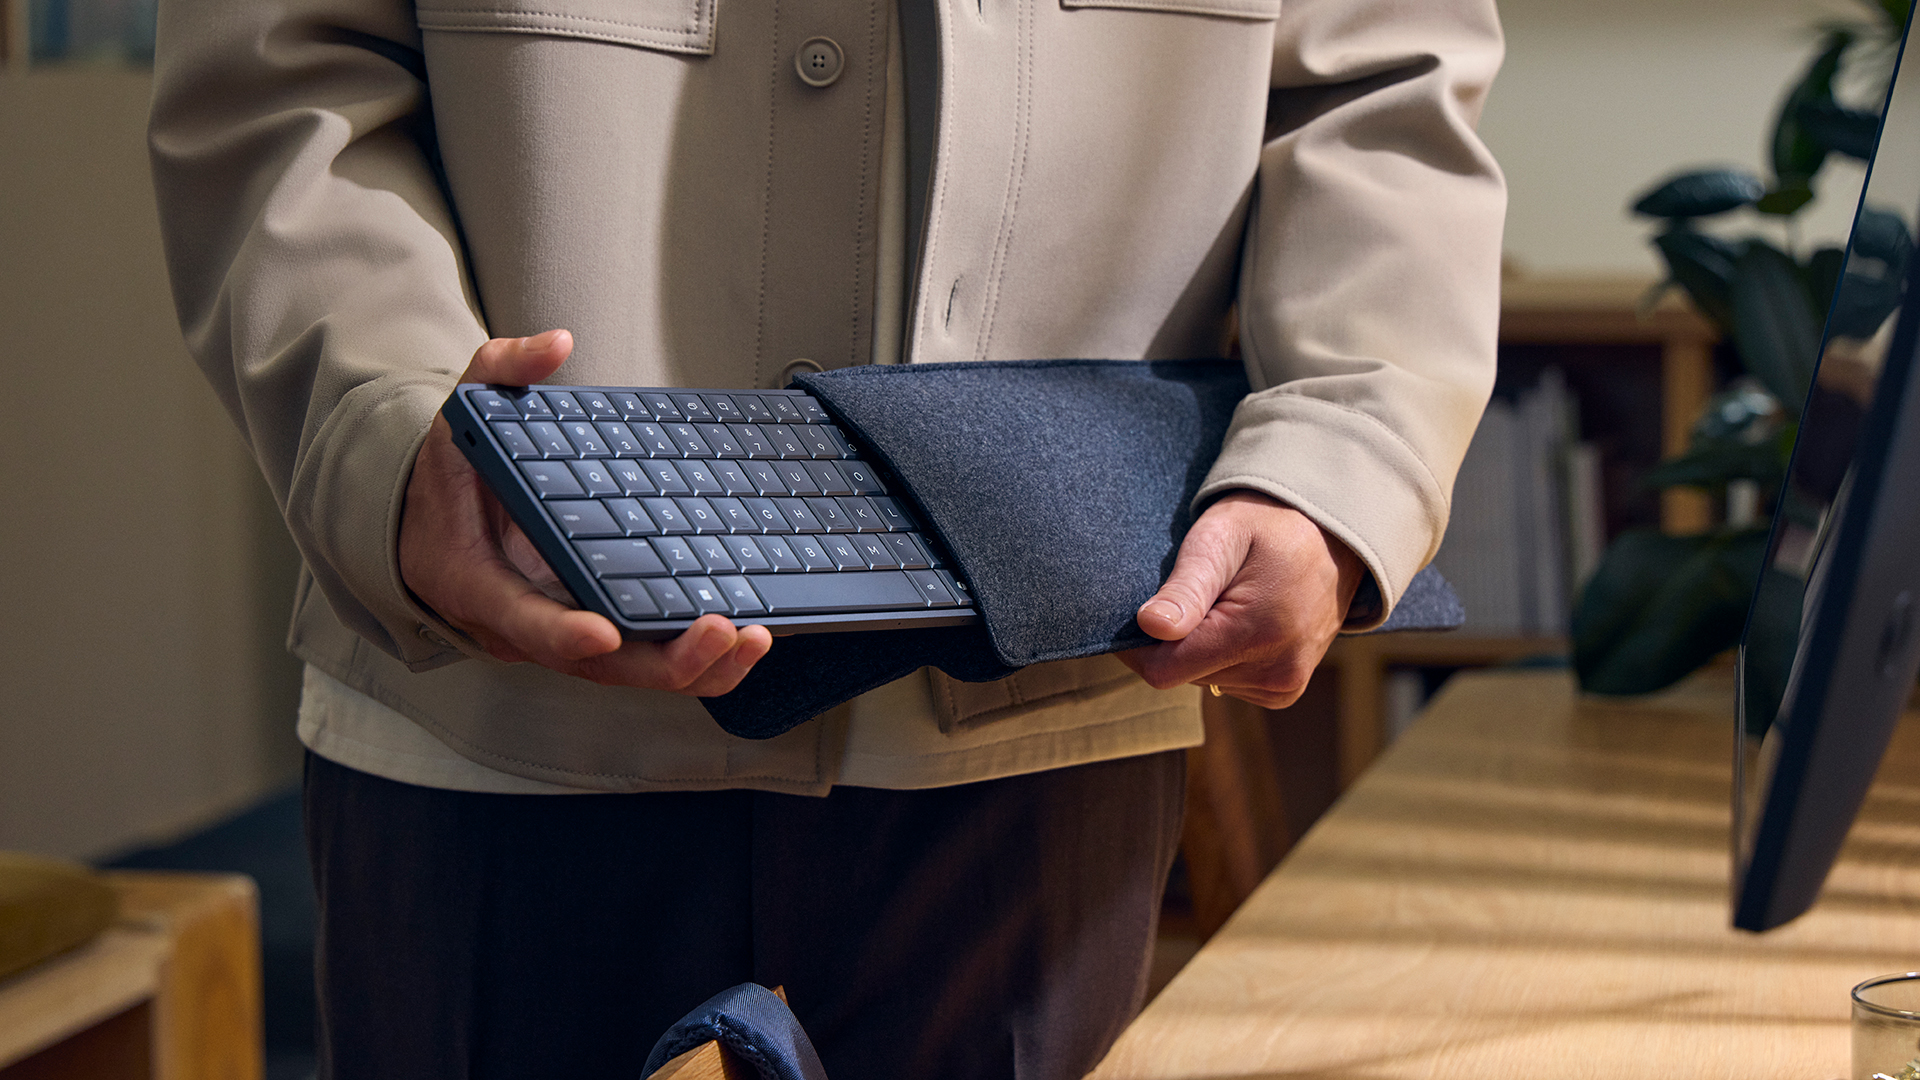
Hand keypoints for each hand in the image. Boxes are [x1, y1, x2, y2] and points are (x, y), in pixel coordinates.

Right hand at [399, 330, 772, 693]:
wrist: (430, 527)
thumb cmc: (450, 479)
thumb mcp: (461, 417)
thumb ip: (501, 373)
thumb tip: (554, 344)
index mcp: (477, 583)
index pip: (521, 619)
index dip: (560, 634)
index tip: (602, 634)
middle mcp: (524, 625)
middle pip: (596, 666)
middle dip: (662, 659)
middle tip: (721, 629)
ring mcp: (564, 634)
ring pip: (630, 673)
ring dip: (695, 667)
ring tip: (753, 639)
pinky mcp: (595, 630)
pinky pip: (645, 658)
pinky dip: (695, 659)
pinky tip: (746, 639)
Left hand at [1118, 491, 1362, 708]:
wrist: (1333, 536)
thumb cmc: (1269, 525)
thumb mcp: (1222, 537)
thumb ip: (1187, 586)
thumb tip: (1150, 626)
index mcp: (1258, 633)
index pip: (1164, 669)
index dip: (1138, 644)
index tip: (1141, 608)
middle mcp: (1277, 671)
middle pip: (1183, 674)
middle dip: (1177, 638)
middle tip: (1203, 591)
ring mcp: (1285, 686)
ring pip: (1203, 679)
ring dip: (1201, 646)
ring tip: (1229, 601)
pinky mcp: (1286, 690)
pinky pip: (1228, 683)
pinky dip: (1222, 656)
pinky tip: (1242, 622)